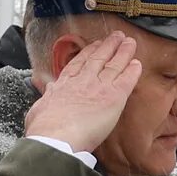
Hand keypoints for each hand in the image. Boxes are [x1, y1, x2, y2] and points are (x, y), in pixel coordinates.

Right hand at [23, 32, 143, 153]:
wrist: (55, 138)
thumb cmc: (44, 128)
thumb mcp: (39, 107)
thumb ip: (46, 95)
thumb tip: (46, 87)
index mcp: (65, 83)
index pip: (79, 63)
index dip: (88, 52)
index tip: (94, 44)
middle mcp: (83, 81)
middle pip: (98, 58)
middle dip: (108, 46)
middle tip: (116, 37)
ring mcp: (99, 86)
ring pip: (114, 65)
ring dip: (123, 52)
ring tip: (130, 42)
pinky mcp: (113, 97)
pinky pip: (126, 80)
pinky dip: (132, 71)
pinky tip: (137, 64)